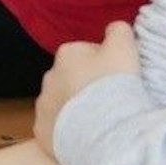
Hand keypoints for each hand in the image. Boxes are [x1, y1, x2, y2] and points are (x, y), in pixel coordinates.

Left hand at [35, 21, 140, 155]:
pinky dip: (67, 131)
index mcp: (67, 54)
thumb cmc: (112, 85)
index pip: (86, 53)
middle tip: (110, 100)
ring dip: (76, 109)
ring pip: (62, 103)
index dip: (105, 65)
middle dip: (86, 86)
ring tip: (99, 121)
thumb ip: (119, 31)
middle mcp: (49, 76)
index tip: (117, 78)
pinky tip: (85, 136)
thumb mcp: (124, 48)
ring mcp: (43, 105)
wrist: (101, 132)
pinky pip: (55, 128)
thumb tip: (115, 28)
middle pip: (71, 78)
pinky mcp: (42, 130)